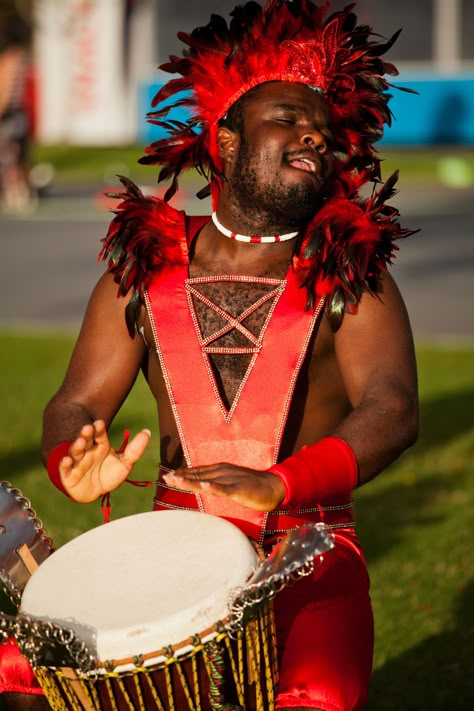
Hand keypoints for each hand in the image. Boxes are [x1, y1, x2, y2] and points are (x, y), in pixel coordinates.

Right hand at [58, 420, 150, 501]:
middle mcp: (87, 451)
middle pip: (86, 440)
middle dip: (86, 434)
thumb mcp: (125, 463)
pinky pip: (65, 468)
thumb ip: (135, 449)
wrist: (95, 492)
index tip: (100, 423)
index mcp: (100, 446)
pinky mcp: (68, 475)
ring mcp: (77, 462)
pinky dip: (64, 464)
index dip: (99, 429)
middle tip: (88, 428)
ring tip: (80, 442)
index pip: (99, 434)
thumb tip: (147, 431)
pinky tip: (66, 460)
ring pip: (76, 452)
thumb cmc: (109, 475)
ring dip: (77, 446)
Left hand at [162, 462, 284, 510]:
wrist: (273, 486)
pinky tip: (204, 487)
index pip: (197, 472)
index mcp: (220, 471)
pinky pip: (224, 489)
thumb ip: (216, 484)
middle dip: (181, 477)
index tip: (168, 476)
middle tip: (165, 478)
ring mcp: (230, 480)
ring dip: (191, 481)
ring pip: (207, 481)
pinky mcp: (239, 489)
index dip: (182, 474)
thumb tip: (202, 486)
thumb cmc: (252, 487)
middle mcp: (222, 472)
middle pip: (198, 475)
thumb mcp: (230, 483)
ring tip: (177, 480)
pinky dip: (214, 487)